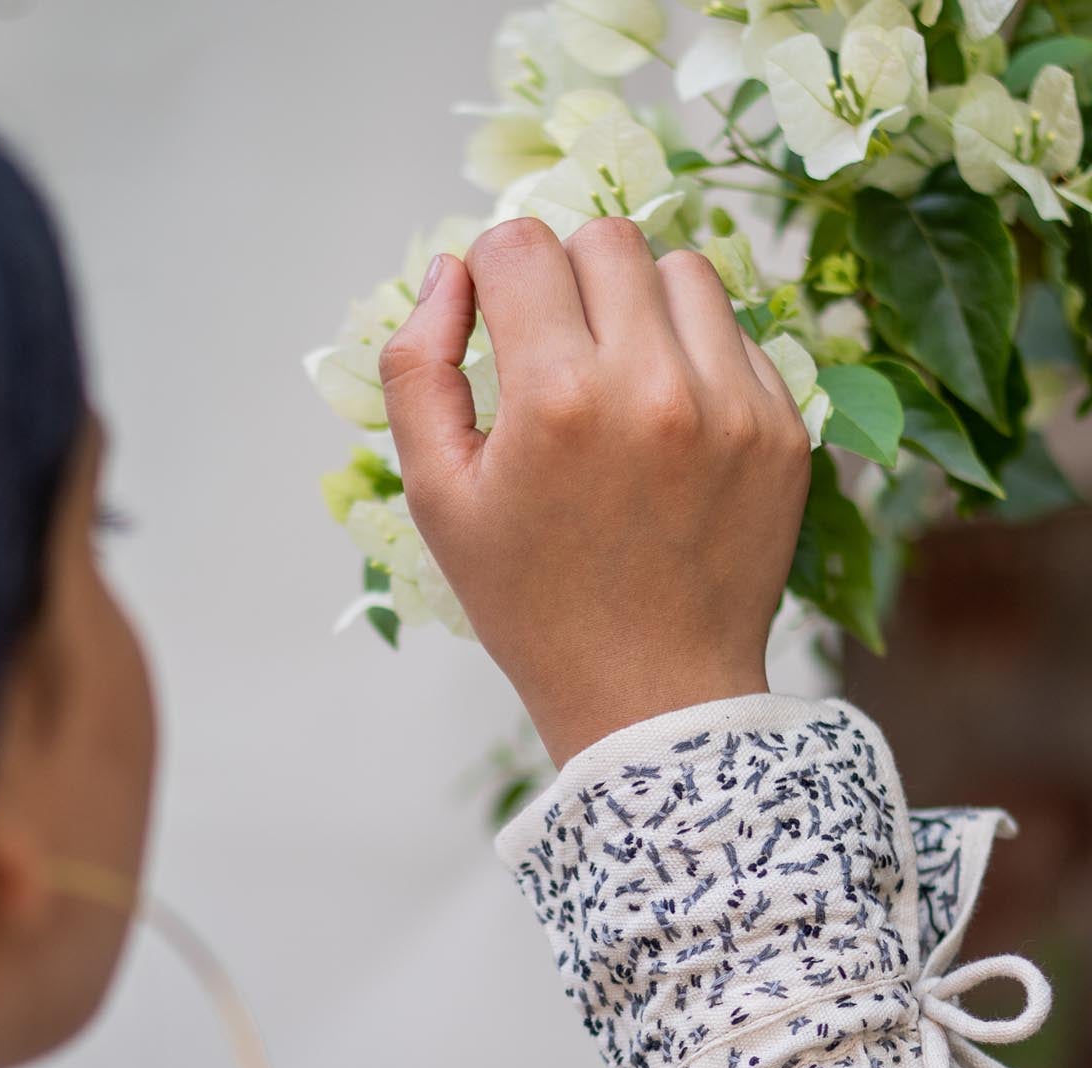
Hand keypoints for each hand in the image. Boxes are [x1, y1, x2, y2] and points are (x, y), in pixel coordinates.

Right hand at [379, 216, 811, 768]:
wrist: (650, 693)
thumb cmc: (531, 602)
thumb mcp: (438, 498)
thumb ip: (418, 369)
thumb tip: (452, 272)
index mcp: (558, 398)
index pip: (520, 245)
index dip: (495, 278)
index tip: (500, 327)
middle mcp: (654, 385)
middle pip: (605, 240)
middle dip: (568, 280)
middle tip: (557, 358)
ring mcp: (734, 405)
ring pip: (683, 270)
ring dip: (641, 305)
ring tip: (619, 383)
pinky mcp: (785, 429)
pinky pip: (739, 335)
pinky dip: (698, 358)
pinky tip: (670, 429)